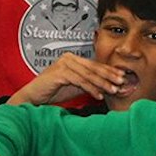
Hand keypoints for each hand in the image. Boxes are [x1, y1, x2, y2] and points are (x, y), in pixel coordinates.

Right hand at [7, 53, 127, 105]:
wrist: (33, 97)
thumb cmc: (53, 91)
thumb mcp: (75, 86)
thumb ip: (89, 84)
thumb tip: (108, 86)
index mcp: (73, 59)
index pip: (94, 64)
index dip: (109, 70)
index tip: (122, 77)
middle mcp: (68, 58)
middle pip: (93, 67)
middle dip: (109, 75)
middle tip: (122, 82)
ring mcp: (63, 64)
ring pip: (88, 74)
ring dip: (102, 83)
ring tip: (113, 90)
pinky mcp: (59, 73)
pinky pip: (79, 81)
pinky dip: (90, 88)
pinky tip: (98, 95)